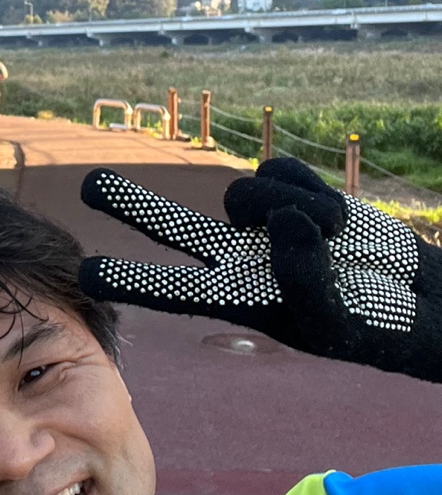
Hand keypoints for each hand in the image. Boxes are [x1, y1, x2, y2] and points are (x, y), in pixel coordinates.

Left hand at [77, 157, 441, 380]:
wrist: (417, 296)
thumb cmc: (374, 324)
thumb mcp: (338, 321)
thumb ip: (304, 280)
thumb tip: (279, 218)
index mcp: (235, 299)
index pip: (170, 290)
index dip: (128, 280)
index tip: (86, 275)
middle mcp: (236, 257)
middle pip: (170, 225)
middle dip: (132, 203)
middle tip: (88, 185)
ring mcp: (260, 222)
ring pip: (242, 193)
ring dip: (288, 210)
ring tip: (327, 242)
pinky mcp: (288, 190)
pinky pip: (279, 170)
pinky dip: (311, 189)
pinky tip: (331, 219)